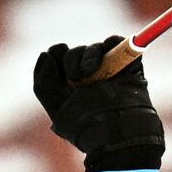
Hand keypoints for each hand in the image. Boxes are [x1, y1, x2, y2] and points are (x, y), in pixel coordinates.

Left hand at [33, 36, 164, 171]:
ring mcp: (108, 69)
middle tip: (77, 77)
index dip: (57, 55)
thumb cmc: (84, 123)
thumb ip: (44, 81)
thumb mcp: (55, 106)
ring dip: (90, 55)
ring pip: (96, 47)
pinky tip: (109, 59)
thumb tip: (46, 53)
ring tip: (90, 74)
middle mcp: (87, 75)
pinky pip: (119, 43)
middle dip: (73, 59)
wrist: (114, 129)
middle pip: (76, 51)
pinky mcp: (127, 64)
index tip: (59, 64)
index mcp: (68, 83)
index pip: (59, 55)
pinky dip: (113, 44)